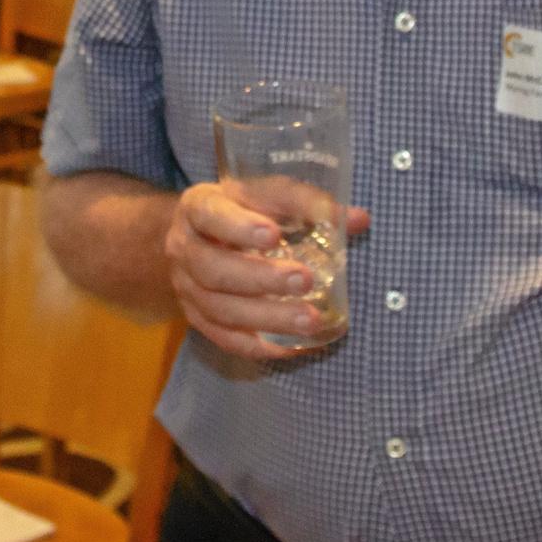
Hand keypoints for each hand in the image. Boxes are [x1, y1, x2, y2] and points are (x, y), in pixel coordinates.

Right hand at [163, 183, 370, 361]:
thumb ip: (305, 203)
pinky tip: (291, 346)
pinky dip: (258, 346)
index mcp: (198, 208)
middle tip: (305, 280)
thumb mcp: (263, 194)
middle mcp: (184, 249)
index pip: (210, 215)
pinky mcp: (198, 319)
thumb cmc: (240, 211)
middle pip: (213, 269)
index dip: (239, 228)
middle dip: (260, 279)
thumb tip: (357, 219)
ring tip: (309, 320)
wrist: (197, 238)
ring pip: (219, 310)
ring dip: (266, 317)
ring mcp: (186, 289)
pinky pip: (225, 339)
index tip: (274, 235)